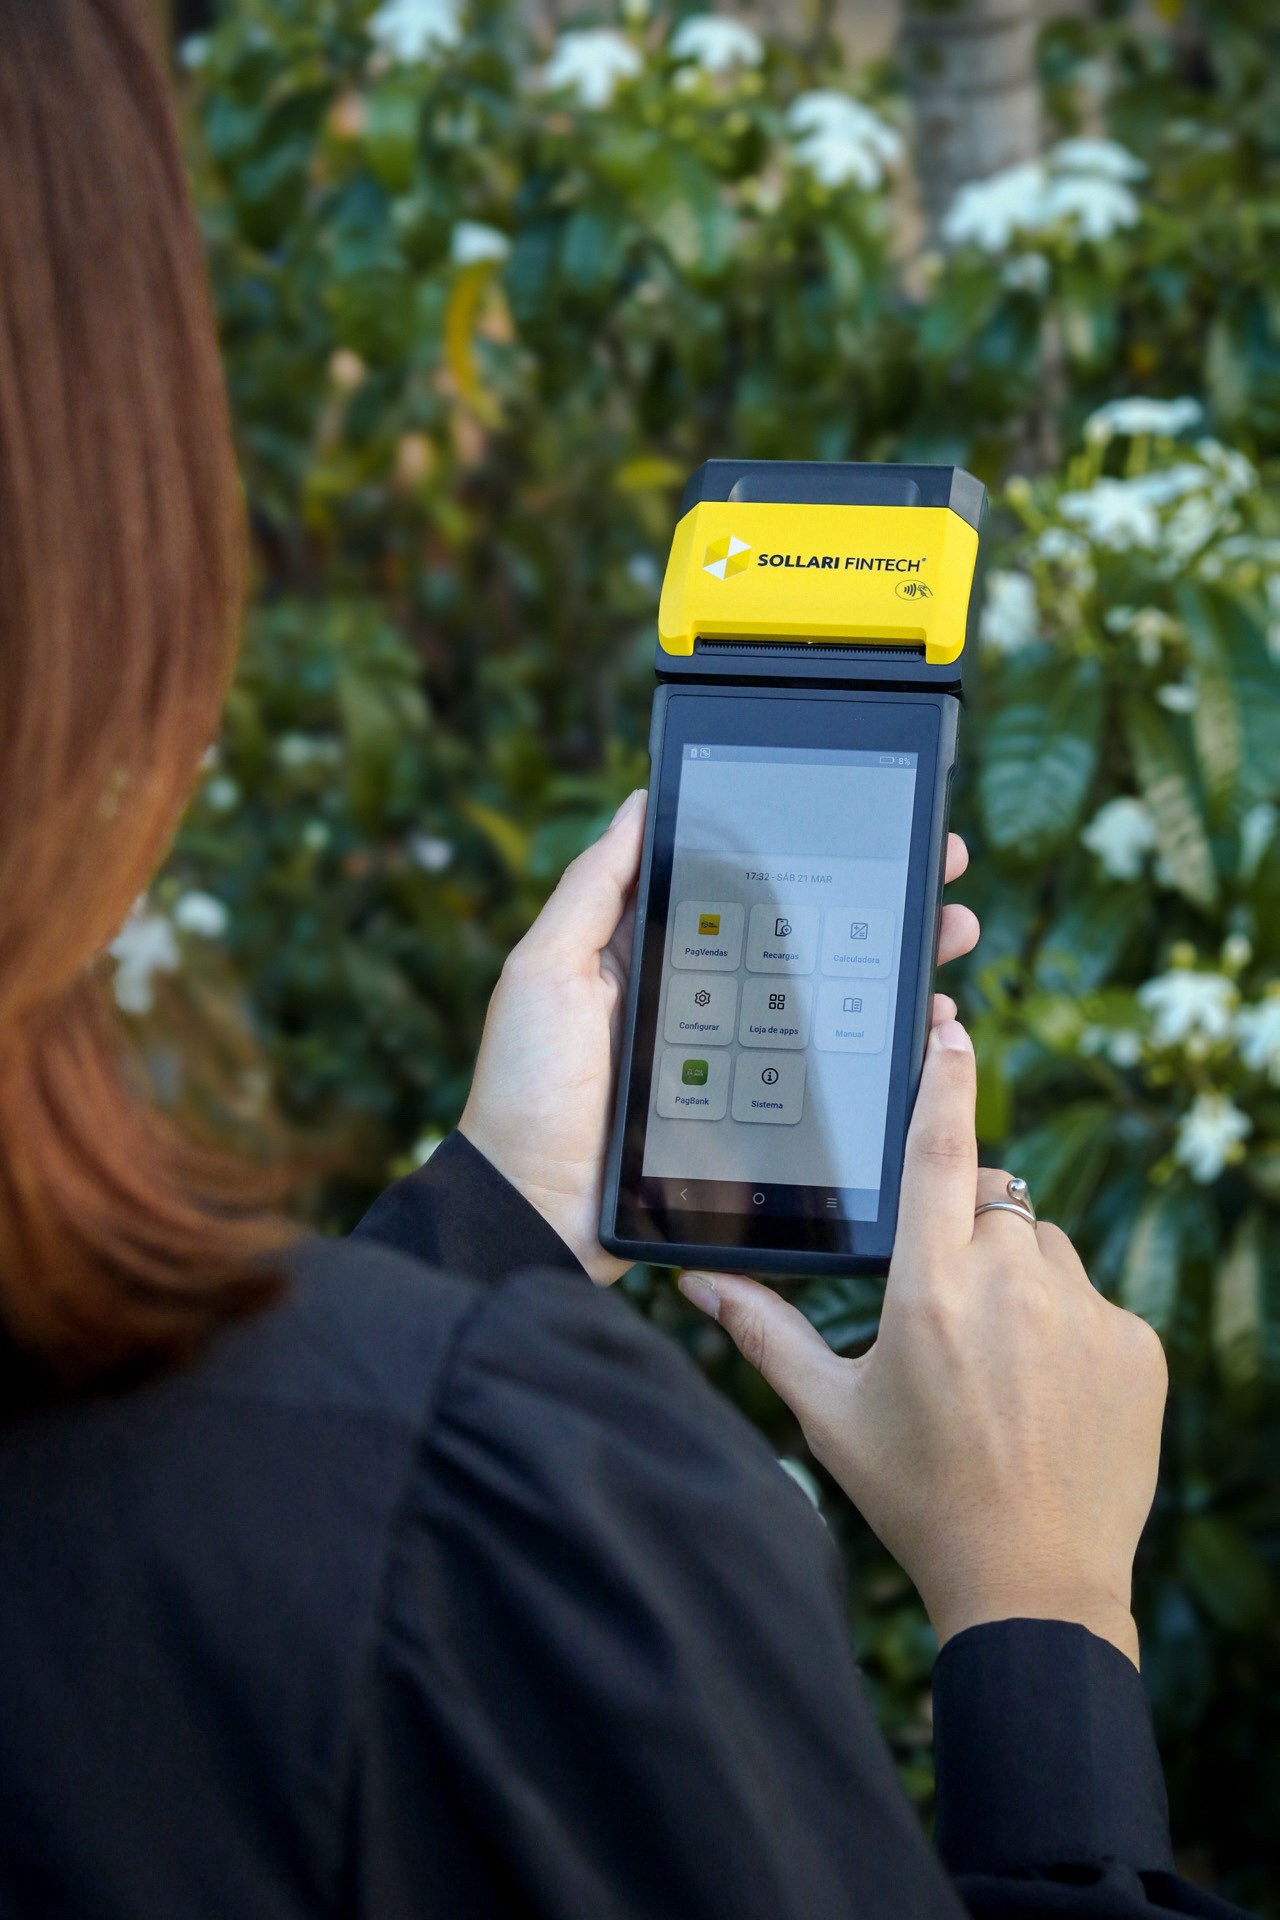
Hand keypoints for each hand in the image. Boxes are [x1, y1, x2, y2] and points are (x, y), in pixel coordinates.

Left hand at [461, 793, 978, 1281]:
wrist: (535, 1213)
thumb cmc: (527, 1089)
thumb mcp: (545, 970)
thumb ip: (595, 889)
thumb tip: (644, 803)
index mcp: (655, 956)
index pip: (746, 891)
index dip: (808, 857)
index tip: (872, 828)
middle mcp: (704, 1002)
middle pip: (806, 940)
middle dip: (877, 906)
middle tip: (941, 872)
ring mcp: (736, 1062)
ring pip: (831, 1002)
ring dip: (896, 967)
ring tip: (949, 935)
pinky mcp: (756, 1119)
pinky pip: (829, 1076)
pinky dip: (882, 1050)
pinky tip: (923, 1027)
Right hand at [677, 1020, 1167, 1667]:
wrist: (1033, 1583)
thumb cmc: (918, 1495)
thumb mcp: (828, 1413)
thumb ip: (762, 1331)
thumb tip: (693, 1282)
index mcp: (928, 1289)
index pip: (940, 1149)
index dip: (945, 1077)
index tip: (951, 1025)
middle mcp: (1011, 1284)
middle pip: (991, 1202)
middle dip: (966, 1233)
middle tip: (945, 1317)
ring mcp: (1085, 1312)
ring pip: (1042, 1249)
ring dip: (1017, 1280)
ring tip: (996, 1367)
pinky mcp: (1136, 1343)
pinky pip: (1093, 1300)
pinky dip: (1067, 1327)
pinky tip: (1044, 1394)